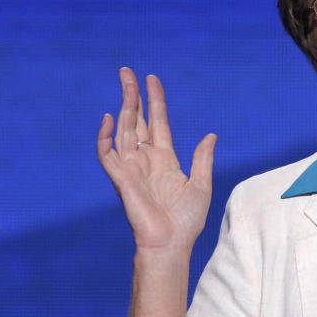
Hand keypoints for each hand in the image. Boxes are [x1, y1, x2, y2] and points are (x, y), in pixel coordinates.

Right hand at [97, 67, 216, 253]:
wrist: (171, 244)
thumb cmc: (187, 221)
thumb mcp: (201, 185)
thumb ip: (203, 159)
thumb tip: (211, 135)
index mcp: (165, 159)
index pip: (158, 121)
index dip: (155, 100)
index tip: (152, 79)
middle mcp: (146, 159)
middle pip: (137, 120)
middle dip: (132, 95)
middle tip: (127, 71)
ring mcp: (132, 167)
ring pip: (124, 129)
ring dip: (124, 106)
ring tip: (125, 83)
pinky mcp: (121, 179)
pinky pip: (107, 154)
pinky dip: (105, 136)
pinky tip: (111, 118)